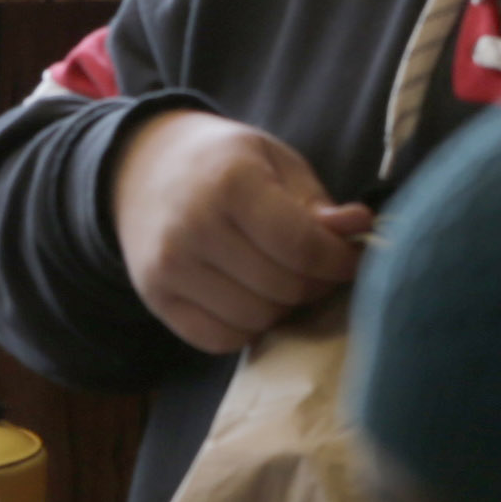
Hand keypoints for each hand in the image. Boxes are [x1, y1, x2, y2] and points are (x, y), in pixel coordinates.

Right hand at [111, 108, 371, 358]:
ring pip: (254, 319)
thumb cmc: (221, 162)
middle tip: (317, 269)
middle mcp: (193, 229)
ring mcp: (168, 269)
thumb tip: (360, 229)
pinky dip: (246, 328)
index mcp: (229, 183)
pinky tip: (250, 300)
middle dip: (314, 284)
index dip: (338, 261)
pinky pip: (218, 339)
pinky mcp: (155, 299)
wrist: (139, 168)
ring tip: (282, 281)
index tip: (352, 259)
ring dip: (281, 308)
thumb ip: (316, 202)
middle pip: (282, 288)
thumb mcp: (275, 162)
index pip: (301, 247)